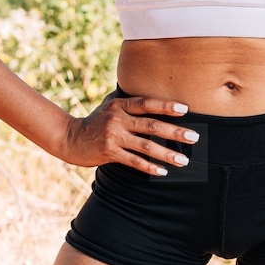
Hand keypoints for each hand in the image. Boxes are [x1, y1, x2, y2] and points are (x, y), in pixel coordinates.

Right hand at [60, 91, 199, 175]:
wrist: (70, 138)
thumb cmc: (95, 120)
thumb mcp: (109, 105)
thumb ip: (128, 100)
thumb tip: (151, 93)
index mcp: (120, 105)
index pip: (146, 103)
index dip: (166, 106)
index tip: (185, 110)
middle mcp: (117, 119)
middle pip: (151, 125)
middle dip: (175, 132)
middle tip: (194, 138)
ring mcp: (113, 136)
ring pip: (145, 146)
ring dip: (166, 154)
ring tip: (183, 160)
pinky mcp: (109, 153)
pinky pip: (133, 161)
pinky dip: (149, 167)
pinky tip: (162, 171)